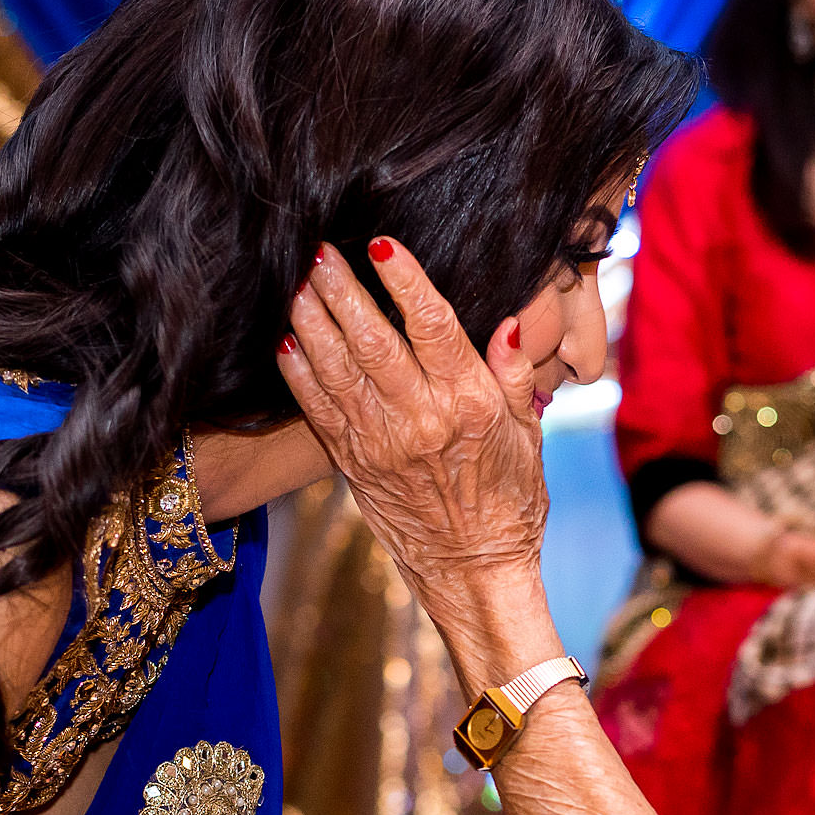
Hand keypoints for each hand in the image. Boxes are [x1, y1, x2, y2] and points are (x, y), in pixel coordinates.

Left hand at [281, 241, 549, 624]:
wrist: (476, 571)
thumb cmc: (512, 500)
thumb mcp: (529, 435)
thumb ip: (515, 375)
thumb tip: (508, 323)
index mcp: (469, 403)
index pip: (432, 326)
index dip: (404, 280)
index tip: (381, 242)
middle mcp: (420, 420)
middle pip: (372, 340)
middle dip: (342, 290)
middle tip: (319, 248)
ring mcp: (382, 444)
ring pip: (337, 369)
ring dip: (312, 321)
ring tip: (296, 280)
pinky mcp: (355, 465)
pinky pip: (319, 411)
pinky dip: (299, 375)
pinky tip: (285, 342)